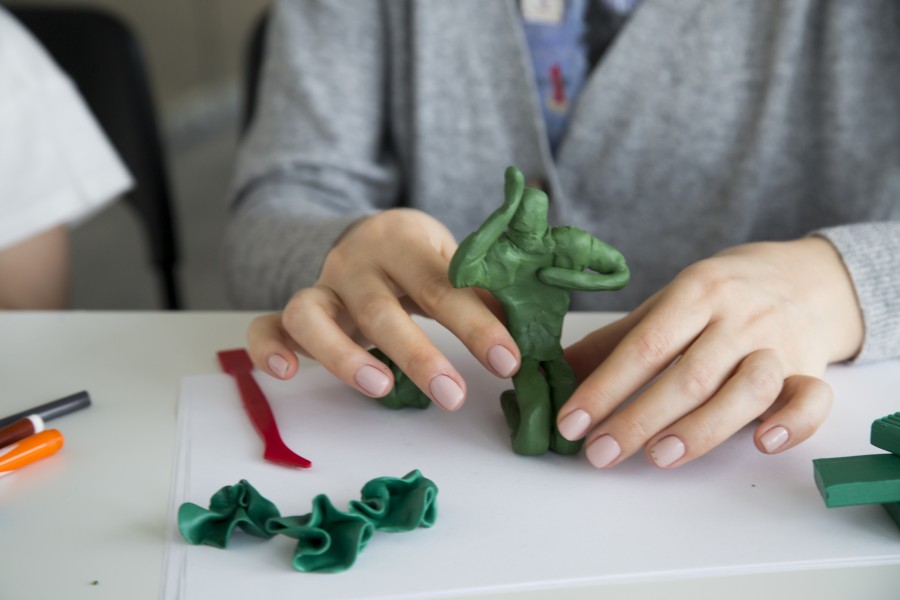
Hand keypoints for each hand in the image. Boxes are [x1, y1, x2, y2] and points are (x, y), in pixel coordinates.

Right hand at [246, 209, 519, 410]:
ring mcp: (320, 285)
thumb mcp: (456, 262)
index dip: (477, 325)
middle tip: (454, 395)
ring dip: (343, 354)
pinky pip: (265, 324)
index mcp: (406, 241)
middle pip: (382, 307)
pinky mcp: (292, 310)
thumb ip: (488, 294)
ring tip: (379, 387)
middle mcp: (357, 260)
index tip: (508, 361)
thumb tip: (535, 335)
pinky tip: (287, 373)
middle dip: (419, 354)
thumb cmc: (424, 261)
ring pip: (314, 313)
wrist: (372, 238)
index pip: (444, 284)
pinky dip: (268, 346)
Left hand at [556, 237, 863, 468]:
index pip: (645, 346)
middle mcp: (739, 318)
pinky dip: (793, 423)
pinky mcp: (812, 370)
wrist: (807, 276)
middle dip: (639, 419)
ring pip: (748, 389)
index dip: (605, 387)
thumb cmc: (723, 295)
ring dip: (702, 429)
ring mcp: (779, 344)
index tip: (572, 423)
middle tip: (600, 454)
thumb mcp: (667, 304)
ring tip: (658, 457)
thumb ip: (617, 340)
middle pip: (690, 375)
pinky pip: (812, 398)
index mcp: (696, 292)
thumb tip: (558, 371)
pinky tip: (762, 443)